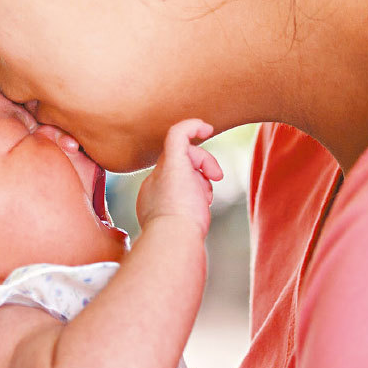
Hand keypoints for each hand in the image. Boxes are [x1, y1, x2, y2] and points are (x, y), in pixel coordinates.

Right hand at [135, 119, 222, 233]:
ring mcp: (161, 172)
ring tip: (215, 177)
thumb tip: (196, 213)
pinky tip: (206, 127)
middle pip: (179, 163)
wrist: (172, 240)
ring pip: (183, 151)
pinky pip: (178, 133)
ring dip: (204, 160)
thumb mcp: (184, 227)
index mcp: (152, 199)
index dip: (194, 182)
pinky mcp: (172, 162)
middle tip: (215, 179)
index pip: (173, 179)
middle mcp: (153, 183)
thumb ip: (186, 215)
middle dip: (200, 167)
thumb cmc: (181, 240)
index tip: (205, 199)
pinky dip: (191, 126)